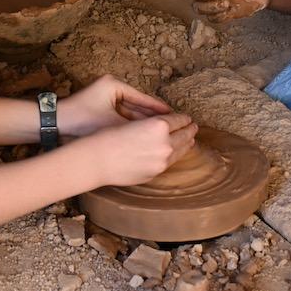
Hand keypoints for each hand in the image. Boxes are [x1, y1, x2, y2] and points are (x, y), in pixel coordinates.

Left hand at [59, 74, 171, 136]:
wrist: (54, 124)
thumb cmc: (81, 121)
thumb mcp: (111, 124)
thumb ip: (135, 126)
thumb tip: (158, 131)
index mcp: (114, 85)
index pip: (143, 98)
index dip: (159, 110)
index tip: (175, 117)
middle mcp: (111, 88)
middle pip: (138, 105)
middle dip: (153, 117)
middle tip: (172, 126)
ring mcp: (105, 98)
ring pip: (130, 112)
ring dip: (143, 122)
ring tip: (162, 132)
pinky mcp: (100, 109)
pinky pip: (121, 117)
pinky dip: (131, 125)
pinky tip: (143, 136)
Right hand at [78, 114, 197, 186]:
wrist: (97, 159)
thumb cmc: (109, 135)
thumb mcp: (134, 121)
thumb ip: (154, 123)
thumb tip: (168, 124)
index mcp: (159, 125)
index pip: (179, 120)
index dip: (184, 118)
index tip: (187, 118)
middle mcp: (165, 143)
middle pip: (185, 135)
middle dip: (190, 130)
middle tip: (194, 127)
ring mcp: (161, 161)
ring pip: (181, 151)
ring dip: (186, 144)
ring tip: (190, 140)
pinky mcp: (155, 173)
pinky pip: (169, 162)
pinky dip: (174, 156)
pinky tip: (173, 153)